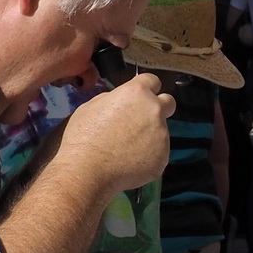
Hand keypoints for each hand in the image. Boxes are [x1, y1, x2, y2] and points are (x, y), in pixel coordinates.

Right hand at [57, 72, 174, 192]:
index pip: (152, 80)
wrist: (87, 171)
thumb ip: (114, 98)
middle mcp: (155, 111)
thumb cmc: (83, 136)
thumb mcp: (92, 106)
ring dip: (149, 136)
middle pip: (169, 102)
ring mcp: (162, 136)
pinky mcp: (163, 158)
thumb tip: (122, 101)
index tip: (140, 96)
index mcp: (137, 93)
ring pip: (160, 131)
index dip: (146, 88)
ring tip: (126, 149)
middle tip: (142, 120)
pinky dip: (147, 156)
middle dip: (159, 107)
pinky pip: (158, 153)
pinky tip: (129, 163)